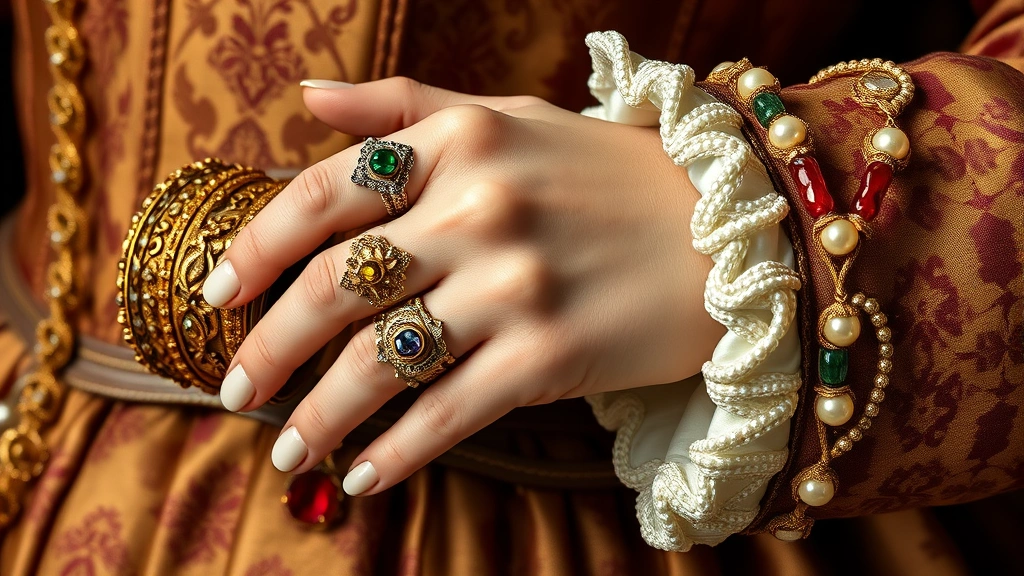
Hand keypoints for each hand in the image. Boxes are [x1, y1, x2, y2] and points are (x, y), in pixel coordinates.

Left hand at [202, 77, 722, 494]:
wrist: (726, 226)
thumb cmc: (605, 172)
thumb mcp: (507, 116)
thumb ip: (403, 107)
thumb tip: (306, 97)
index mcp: (458, 142)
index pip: (321, 195)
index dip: (252, 251)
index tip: (216, 300)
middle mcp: (479, 209)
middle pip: (333, 288)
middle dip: (268, 350)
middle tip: (236, 393)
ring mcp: (514, 285)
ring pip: (379, 364)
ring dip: (319, 418)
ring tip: (289, 450)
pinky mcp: (548, 356)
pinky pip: (446, 413)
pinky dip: (395, 453)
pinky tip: (364, 477)